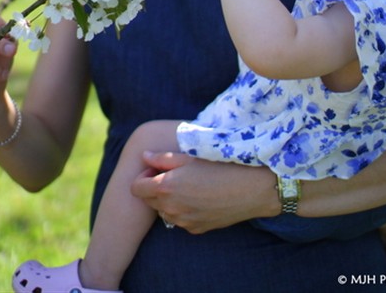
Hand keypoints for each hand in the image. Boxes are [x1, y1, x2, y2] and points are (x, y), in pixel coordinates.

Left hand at [131, 150, 278, 233]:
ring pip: (164, 211)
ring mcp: (183, 222)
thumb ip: (162, 158)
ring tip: (190, 186)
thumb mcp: (190, 156)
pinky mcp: (195, 229)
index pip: (135, 188)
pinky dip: (184, 210)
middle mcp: (171, 208)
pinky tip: (201, 198)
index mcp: (166, 187)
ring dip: (169, 200)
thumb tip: (144, 156)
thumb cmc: (220, 165)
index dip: (144, 176)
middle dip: (156, 188)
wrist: (250, 189)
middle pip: (149, 200)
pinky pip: (180, 220)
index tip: (158, 168)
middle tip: (176, 174)